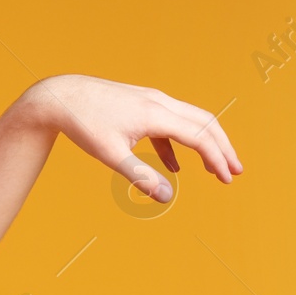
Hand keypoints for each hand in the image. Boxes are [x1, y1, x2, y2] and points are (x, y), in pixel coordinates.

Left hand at [20, 74, 242, 202]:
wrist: (59, 97)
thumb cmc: (83, 124)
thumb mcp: (110, 154)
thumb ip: (140, 176)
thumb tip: (166, 198)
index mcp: (155, 113)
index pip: (198, 136)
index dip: (216, 159)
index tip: (227, 179)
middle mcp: (159, 102)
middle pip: (204, 123)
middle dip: (222, 148)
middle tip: (236, 172)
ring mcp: (151, 101)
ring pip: (189, 121)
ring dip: (204, 145)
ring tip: (213, 170)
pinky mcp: (141, 105)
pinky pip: (168, 125)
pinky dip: (177, 146)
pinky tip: (174, 168)